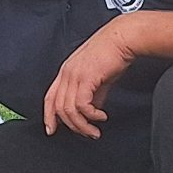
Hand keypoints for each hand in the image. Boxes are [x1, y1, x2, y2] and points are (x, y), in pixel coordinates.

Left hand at [44, 16, 138, 138]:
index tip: (52, 130)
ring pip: (69, 109)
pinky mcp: (86, 78)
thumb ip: (93, 94)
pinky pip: (82, 105)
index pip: (50, 97)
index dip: (48, 116)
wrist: (123, 38)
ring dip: (82, 125)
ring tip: (94, 130)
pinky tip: (101, 117)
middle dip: (71, 126)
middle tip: (86, 134)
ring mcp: (75, 75)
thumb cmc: (112, 53)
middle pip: (58, 107)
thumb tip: (92, 110)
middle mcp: (67, 73)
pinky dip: (91, 116)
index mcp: (66, 71)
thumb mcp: (98, 77)